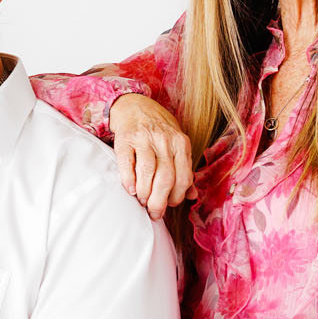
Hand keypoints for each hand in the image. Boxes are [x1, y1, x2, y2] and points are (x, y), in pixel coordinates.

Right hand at [110, 93, 194, 217]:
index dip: (176, 197)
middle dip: (159, 201)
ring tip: (142, 201)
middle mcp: (164, 140)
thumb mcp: (177, 145)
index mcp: (181, 143)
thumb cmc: (158, 130)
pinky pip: (127, 163)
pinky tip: (130, 190)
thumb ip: (185, 169)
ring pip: (148, 172)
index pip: (183, 177)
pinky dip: (129, 180)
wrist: (135, 106)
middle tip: (154, 212)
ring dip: (144, 193)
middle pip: (165, 178)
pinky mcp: (125, 139)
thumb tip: (192, 195)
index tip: (168, 206)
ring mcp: (144, 138)